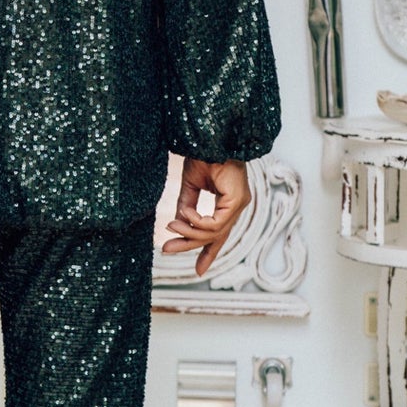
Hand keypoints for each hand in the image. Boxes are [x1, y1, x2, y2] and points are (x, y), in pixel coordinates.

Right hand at [161, 158, 250, 276]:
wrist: (209, 136)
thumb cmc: (203, 154)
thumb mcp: (190, 185)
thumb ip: (187, 207)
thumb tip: (178, 227)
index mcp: (228, 202)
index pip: (219, 233)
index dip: (208, 252)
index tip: (198, 270)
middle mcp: (236, 205)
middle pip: (215, 236)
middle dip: (190, 245)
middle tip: (167, 249)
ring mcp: (239, 203)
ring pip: (214, 232)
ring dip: (189, 232)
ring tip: (171, 225)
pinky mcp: (237, 201)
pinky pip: (215, 223)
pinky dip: (197, 222)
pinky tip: (184, 213)